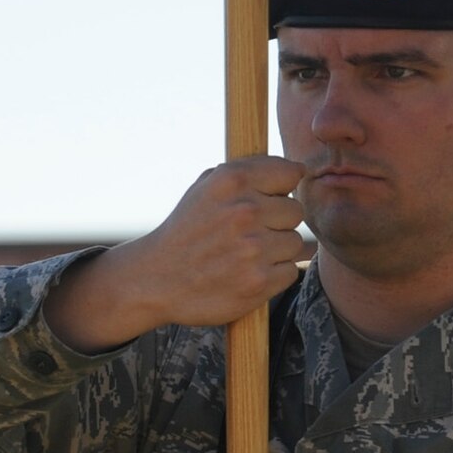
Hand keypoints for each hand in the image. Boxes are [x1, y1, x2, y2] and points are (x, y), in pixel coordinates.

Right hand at [44, 156, 306, 352]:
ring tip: (245, 255)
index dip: (281, 188)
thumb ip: (247, 173)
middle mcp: (245, 211)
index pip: (291, 173)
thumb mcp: (206, 188)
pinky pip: (289, 272)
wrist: (156, 279)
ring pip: (294, 243)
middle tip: (249, 233)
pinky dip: (272, 275)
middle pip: (295, 211)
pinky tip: (246, 274)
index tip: (269, 199)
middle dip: (277, 221)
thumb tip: (296, 170)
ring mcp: (253, 248)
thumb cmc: (187, 231)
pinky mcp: (258, 282)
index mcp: (232, 180)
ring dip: (276, 250)